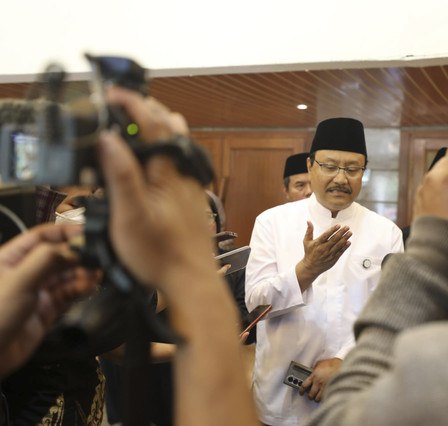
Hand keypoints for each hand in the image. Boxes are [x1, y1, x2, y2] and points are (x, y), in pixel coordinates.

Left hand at [0, 224, 96, 376]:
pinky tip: (89, 287)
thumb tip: (73, 246)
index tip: (86, 233)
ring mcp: (37, 292)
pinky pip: (69, 294)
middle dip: (78, 255)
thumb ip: (47, 260)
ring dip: (83, 273)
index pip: (42, 237)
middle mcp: (25, 273)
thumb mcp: (18, 281)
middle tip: (96, 257)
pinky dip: (81, 289)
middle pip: (59, 256)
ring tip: (96, 273)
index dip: (65, 233)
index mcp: (11, 259)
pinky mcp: (47, 310)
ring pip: (66, 275)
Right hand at [98, 86, 216, 295]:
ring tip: (134, 127)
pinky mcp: (191, 197)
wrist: (192, 279)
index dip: (133, 103)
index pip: (153, 123)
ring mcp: (191, 184)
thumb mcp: (131, 215)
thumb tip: (109, 138)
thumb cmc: (161, 253)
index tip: (113, 93)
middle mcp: (184, 173)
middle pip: (171, 128)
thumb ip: (121, 174)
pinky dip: (165, 148)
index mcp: (168, 171)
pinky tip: (153, 161)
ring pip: (178, 144)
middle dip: (147, 110)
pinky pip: (180, 161)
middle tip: (122, 105)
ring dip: (158, 128)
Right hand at [296, 222, 350, 290]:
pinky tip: (349, 242)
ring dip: (345, 238)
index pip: (326, 235)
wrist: (311, 267)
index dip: (333, 230)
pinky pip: (340, 252)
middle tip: (347, 227)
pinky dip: (345, 247)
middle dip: (341, 232)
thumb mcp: (306, 242)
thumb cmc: (309, 253)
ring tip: (350, 233)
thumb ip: (309, 231)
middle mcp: (324, 248)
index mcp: (317, 243)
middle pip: (334, 239)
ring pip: (338, 245)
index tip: (338, 225)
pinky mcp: (333, 259)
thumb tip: (308, 221)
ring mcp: (329, 254)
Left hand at [299, 358, 341, 401]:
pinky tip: (325, 396)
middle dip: (310, 396)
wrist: (342, 367)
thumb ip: (315, 368)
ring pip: (317, 399)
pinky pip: (325, 398)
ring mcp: (325, 388)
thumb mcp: (320, 363)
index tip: (301, 392)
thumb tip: (313, 370)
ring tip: (318, 396)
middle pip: (310, 395)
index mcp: (314, 376)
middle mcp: (318, 383)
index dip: (301, 390)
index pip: (304, 386)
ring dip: (317, 398)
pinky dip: (324, 398)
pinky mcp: (331, 391)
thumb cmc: (333, 364)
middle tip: (311, 395)